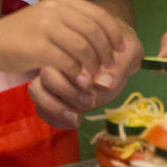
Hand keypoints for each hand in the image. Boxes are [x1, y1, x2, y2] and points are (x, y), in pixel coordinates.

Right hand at [0, 0, 124, 86]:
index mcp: (63, 1)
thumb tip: (107, 39)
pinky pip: (68, 61)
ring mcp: (46, 27)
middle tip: (109, 67)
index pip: (98, 14)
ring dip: (93, 64)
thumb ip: (75, 24)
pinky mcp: (38, 46)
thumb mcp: (51, 19)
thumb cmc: (26, 34)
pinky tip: (79, 79)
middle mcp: (56, 10)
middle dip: (106, 52)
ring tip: (95, 76)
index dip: (113, 32)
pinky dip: (78, 72)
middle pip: (94, 31)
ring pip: (83, 47)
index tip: (121, 48)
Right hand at [28, 20, 142, 127]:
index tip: (91, 82)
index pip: (55, 57)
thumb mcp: (130, 51)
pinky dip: (55, 119)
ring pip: (36, 92)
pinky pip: (42, 109)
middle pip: (41, 76)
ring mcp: (55, 79)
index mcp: (71, 45)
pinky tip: (75, 121)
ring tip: (77, 117)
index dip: (70, 73)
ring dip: (55, 108)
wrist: (122, 56)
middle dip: (65, 91)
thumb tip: (103, 84)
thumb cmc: (123, 49)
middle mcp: (58, 60)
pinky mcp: (57, 97)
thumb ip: (119, 65)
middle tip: (90, 98)